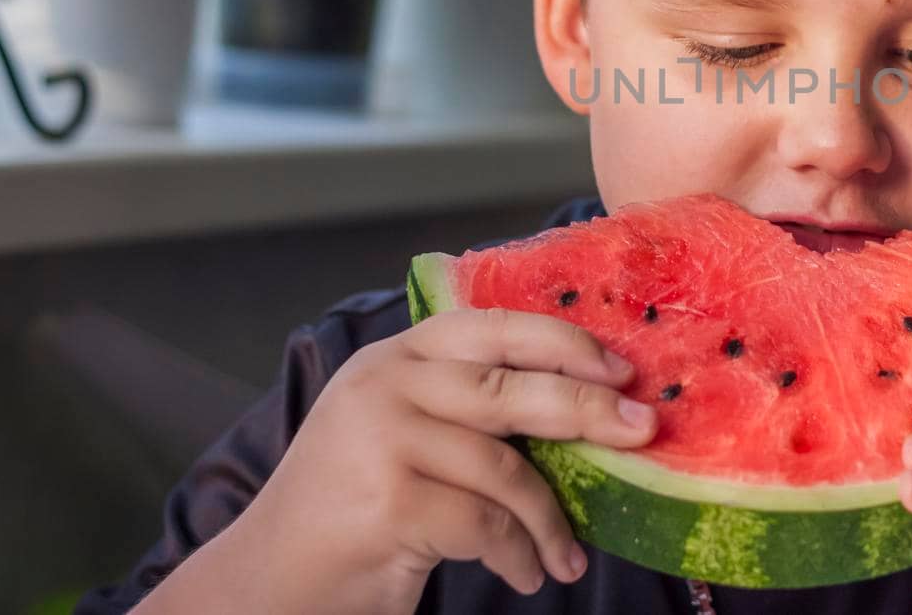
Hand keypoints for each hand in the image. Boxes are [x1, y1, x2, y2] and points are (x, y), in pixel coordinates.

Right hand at [143, 308, 656, 614]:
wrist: (269, 584)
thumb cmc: (356, 510)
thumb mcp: (409, 436)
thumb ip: (472, 410)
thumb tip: (591, 407)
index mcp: (397, 357)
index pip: (494, 326)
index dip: (564, 342)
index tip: (622, 367)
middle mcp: (386, 384)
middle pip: (511, 387)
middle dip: (587, 408)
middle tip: (642, 431)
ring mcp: (383, 439)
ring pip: (506, 469)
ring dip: (550, 520)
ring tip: (568, 556)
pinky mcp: (390, 500)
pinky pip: (486, 524)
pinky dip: (519, 554)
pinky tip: (526, 575)